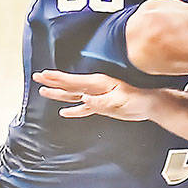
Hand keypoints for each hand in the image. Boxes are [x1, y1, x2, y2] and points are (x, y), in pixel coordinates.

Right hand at [34, 69, 155, 121]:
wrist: (149, 105)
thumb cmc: (137, 99)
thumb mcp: (119, 100)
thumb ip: (101, 101)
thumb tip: (84, 99)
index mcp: (98, 83)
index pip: (73, 80)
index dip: (57, 78)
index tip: (44, 75)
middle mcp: (95, 88)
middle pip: (69, 85)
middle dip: (53, 81)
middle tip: (38, 78)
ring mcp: (97, 97)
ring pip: (74, 95)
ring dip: (60, 94)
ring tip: (45, 92)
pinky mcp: (102, 106)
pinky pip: (84, 108)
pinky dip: (74, 110)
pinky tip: (65, 112)